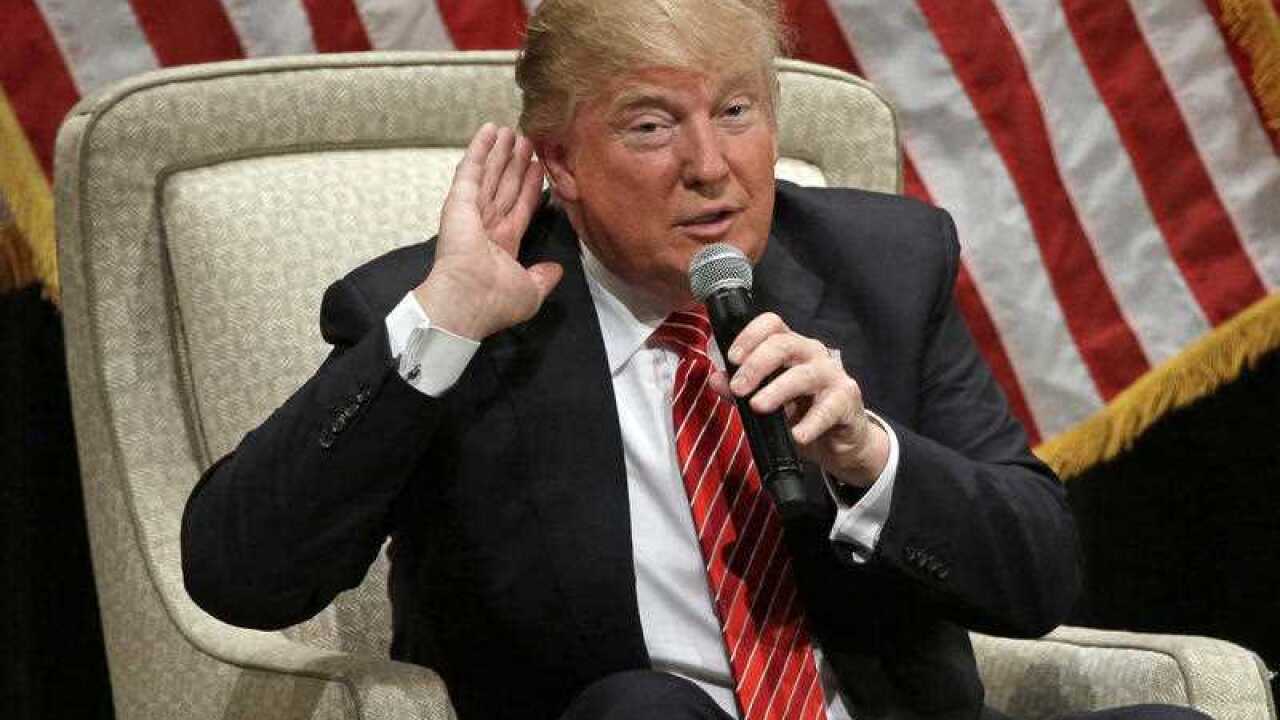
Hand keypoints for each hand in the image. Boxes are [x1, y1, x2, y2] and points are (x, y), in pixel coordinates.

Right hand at [414, 124, 562, 339]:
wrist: (468, 301)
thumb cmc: (495, 301)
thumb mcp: (531, 292)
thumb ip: (544, 277)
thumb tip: (556, 270)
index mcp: (503, 244)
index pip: (521, 207)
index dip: (530, 187)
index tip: (538, 167)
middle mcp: (487, 225)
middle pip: (506, 186)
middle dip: (516, 163)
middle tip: (526, 139)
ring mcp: (472, 211)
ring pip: (491, 174)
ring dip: (500, 151)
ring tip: (511, 130)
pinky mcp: (459, 200)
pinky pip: (471, 170)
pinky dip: (479, 149)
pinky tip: (488, 130)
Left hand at [710, 313, 889, 487]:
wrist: (837, 441)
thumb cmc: (799, 413)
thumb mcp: (765, 401)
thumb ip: (739, 389)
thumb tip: (714, 379)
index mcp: (791, 347)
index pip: (772, 325)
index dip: (750, 335)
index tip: (731, 358)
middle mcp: (812, 354)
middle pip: (784, 344)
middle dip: (757, 364)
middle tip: (738, 388)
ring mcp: (832, 375)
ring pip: (804, 375)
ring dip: (778, 390)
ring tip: (758, 406)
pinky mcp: (846, 399)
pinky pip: (829, 408)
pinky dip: (811, 422)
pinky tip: (797, 435)